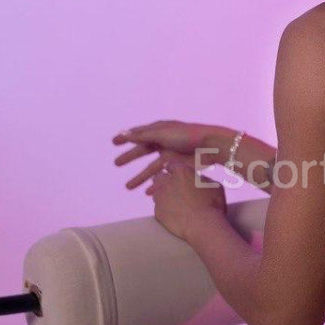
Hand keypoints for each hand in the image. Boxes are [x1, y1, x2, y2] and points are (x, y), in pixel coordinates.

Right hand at [112, 120, 228, 191]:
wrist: (211, 147)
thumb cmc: (186, 136)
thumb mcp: (161, 134)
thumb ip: (142, 136)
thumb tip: (123, 133)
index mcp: (160, 131)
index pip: (139, 134)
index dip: (126, 138)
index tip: (113, 142)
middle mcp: (164, 142)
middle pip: (143, 151)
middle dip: (130, 158)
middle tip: (116, 164)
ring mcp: (172, 155)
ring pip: (152, 169)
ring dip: (140, 178)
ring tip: (128, 188)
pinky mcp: (179, 167)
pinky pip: (164, 178)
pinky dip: (156, 186)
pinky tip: (148, 194)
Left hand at [143, 152, 227, 241]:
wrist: (203, 226)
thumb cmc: (212, 204)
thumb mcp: (214, 185)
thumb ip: (202, 179)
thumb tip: (198, 179)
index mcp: (181, 171)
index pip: (171, 165)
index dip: (175, 171)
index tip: (179, 177)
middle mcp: (166, 181)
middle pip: (159, 177)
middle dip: (164, 181)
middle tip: (174, 188)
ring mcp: (160, 197)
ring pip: (156, 193)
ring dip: (163, 196)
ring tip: (175, 204)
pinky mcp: (157, 211)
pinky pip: (158, 208)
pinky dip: (164, 210)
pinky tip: (174, 215)